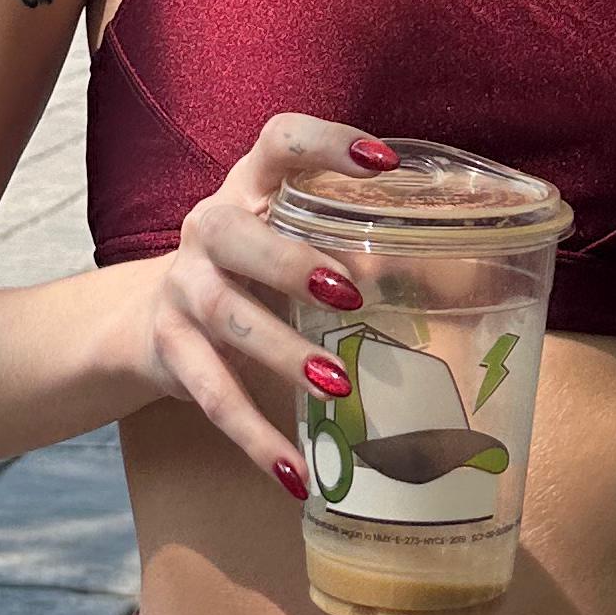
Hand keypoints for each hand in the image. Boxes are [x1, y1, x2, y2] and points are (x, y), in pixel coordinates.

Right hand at [130, 111, 390, 496]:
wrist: (153, 321)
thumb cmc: (254, 271)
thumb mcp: (291, 241)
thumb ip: (356, 249)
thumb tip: (462, 279)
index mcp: (248, 186)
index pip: (279, 142)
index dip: (326, 143)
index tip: (384, 162)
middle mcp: (208, 228)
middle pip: (235, 234)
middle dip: (291, 262)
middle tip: (351, 294)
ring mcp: (183, 290)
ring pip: (228, 318)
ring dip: (283, 352)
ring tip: (338, 386)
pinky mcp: (172, 351)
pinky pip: (214, 397)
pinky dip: (256, 438)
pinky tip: (296, 472)